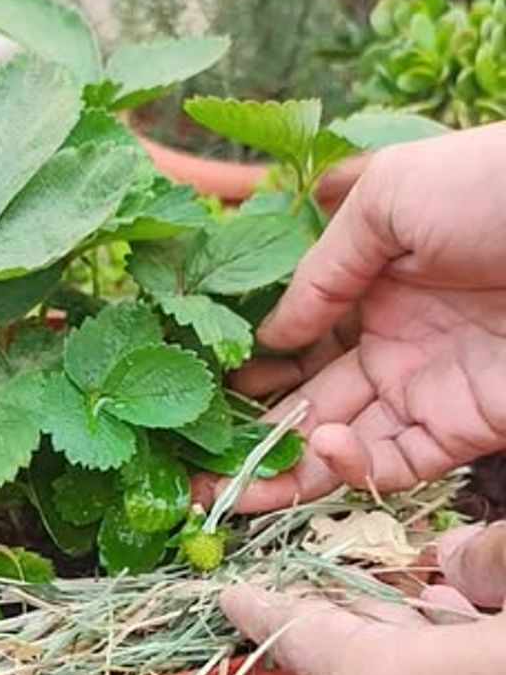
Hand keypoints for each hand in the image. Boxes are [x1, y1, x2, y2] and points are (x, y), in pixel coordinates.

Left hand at [221, 523, 505, 674]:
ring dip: (408, 655)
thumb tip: (462, 554)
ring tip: (437, 606)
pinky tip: (476, 665)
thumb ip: (490, 561)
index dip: (268, 608)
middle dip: (354, 619)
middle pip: (353, 668)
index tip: (234, 595)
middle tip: (357, 576)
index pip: (309, 638)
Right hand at [231, 125, 505, 511]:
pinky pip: (395, 464)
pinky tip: (323, 448)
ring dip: (288, 471)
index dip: (252, 370)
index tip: (204, 392)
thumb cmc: (494, 187)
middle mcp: (393, 341)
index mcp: (373, 281)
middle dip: (255, 439)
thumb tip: (271, 333)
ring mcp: (427, 387)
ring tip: (235, 488)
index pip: (299, 337)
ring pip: (344, 446)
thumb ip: (324, 268)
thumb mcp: (391, 200)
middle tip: (198, 470)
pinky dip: (353, 469)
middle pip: (313, 402)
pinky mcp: (463, 428)